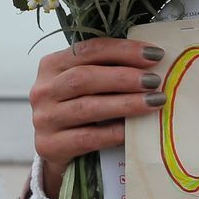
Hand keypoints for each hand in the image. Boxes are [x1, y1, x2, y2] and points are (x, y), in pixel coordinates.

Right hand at [30, 38, 167, 197]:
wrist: (58, 148)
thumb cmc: (81, 105)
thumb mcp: (89, 83)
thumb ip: (111, 68)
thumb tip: (154, 59)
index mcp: (52, 65)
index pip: (88, 50)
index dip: (123, 50)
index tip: (155, 54)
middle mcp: (44, 90)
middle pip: (84, 77)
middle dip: (124, 77)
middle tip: (154, 81)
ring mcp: (44, 119)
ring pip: (86, 107)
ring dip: (125, 103)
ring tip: (155, 101)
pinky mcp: (49, 145)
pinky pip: (87, 138)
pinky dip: (114, 132)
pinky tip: (134, 130)